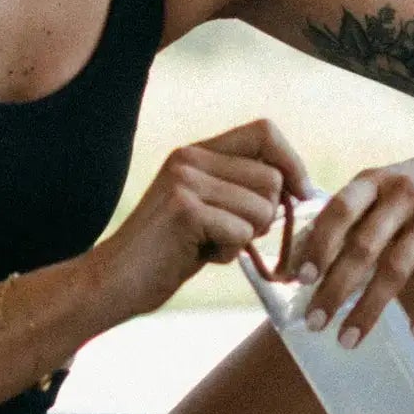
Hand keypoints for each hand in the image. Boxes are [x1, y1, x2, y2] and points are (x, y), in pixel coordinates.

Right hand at [95, 119, 314, 319]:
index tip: (300, 193)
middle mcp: (190, 158)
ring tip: (208, 245)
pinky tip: (198, 256)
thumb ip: (239, 190)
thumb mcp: (204, 209)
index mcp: (196, 152)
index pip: (264, 132)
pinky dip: (228, 254)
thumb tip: (298, 187)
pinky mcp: (185, 211)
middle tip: (231, 236)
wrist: (113, 281)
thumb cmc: (166, 253)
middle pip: (272, 179)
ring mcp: (186, 182)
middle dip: (266, 216)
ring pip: (261, 209)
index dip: (292, 162)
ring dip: (245, 238)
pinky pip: (241, 233)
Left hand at [285, 139, 413, 346]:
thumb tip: (295, 266)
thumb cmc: (408, 186)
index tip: (300, 279)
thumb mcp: (374, 187)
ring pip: (400, 267)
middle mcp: (406, 194)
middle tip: (314, 323)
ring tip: (348, 339)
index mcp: (375, 180)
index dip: (319, 244)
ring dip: (370, 309)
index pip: (340, 210)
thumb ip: (340, 219)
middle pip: (365, 246)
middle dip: (335, 289)